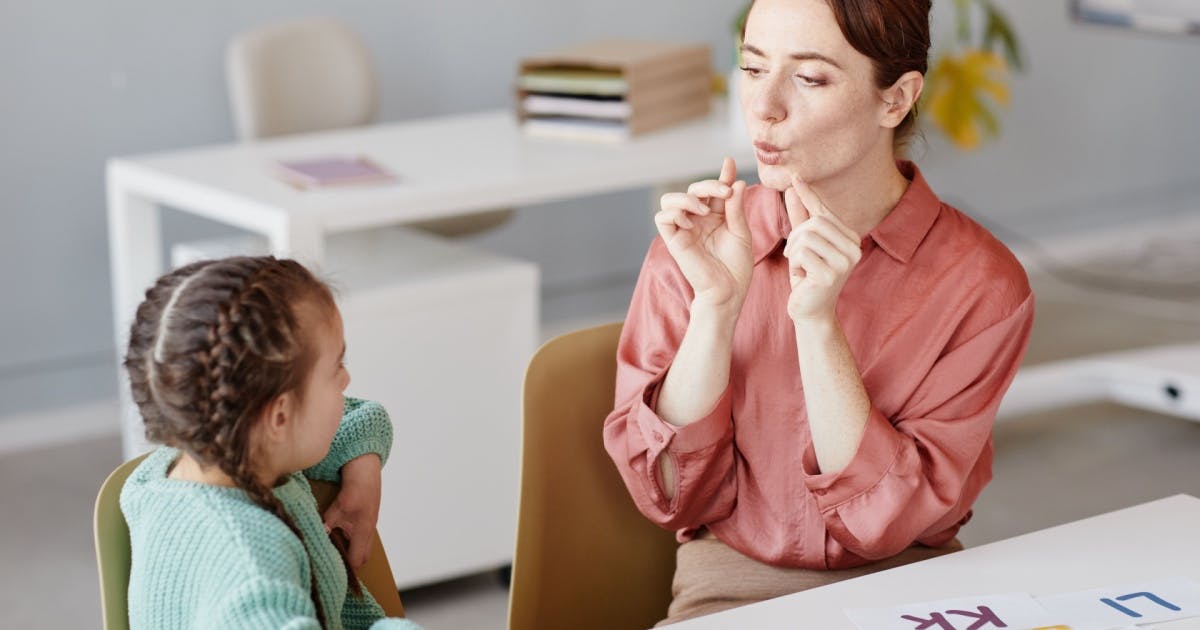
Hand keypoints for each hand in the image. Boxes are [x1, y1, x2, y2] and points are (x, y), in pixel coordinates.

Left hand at [322, 454, 381, 568]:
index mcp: (364, 531)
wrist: (366, 468)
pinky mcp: (362, 517)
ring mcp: (366, 524)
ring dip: (346, 549)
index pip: (358, 560)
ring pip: (358, 546)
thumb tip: (315, 537)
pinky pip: (355, 535)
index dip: (346, 568)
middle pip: (361, 557)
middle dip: (348, 562)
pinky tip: (333, 532)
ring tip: (331, 549)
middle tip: (331, 562)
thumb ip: (328, 522)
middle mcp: (367, 531)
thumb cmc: (358, 487)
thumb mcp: (340, 506)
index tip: (333, 571)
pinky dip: (346, 538)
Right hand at [654, 157, 751, 313]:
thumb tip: (737, 182)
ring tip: (704, 210)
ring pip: (670, 199)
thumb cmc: (736, 266)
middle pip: (693, 189)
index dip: (722, 174)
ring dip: (687, 197)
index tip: (729, 161)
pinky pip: (662, 217)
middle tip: (724, 193)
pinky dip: (675, 214)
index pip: (715, 190)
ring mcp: (684, 229)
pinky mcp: (673, 240)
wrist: (728, 291)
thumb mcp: (741, 232)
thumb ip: (735, 208)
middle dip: (708, 185)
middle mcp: (698, 220)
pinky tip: (691, 223)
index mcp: (716, 216)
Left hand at [783, 176, 862, 322]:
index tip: (794, 177)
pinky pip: (802, 252)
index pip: (824, 211)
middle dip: (796, 236)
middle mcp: (854, 247)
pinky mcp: (832, 274)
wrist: (810, 312)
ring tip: (799, 266)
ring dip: (794, 250)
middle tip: (793, 254)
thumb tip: (793, 187)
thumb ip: (801, 217)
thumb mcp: (804, 245)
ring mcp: (845, 262)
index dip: (808, 195)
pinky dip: (794, 263)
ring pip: (807, 235)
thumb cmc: (808, 277)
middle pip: (815, 222)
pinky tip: (801, 277)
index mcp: (851, 238)